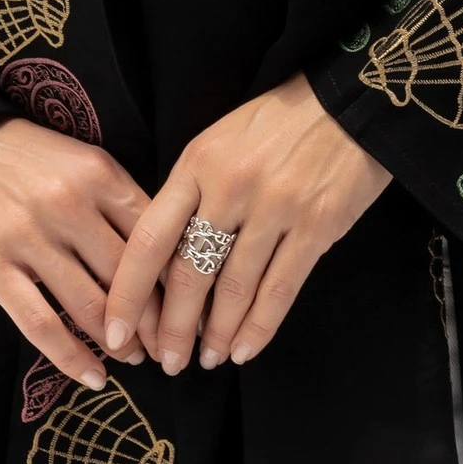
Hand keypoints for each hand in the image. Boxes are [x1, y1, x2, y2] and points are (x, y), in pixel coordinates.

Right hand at [0, 116, 164, 389]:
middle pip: (127, 276)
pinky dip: (72, 357)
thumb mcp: (77, 157)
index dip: (176, 278)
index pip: (153, 236)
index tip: (191, 305)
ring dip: (120, 342)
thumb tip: (157, 249)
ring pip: (90, 305)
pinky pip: (41, 324)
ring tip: (135, 358)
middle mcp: (70, 206)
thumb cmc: (19, 152)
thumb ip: (114, 197)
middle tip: (168, 344)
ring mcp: (30, 238)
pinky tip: (93, 377)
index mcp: (98, 173)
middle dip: (153, 319)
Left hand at [101, 71, 392, 374]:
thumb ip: (192, 190)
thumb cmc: (277, 122)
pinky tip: (244, 350)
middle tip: (166, 362)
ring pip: (234, 290)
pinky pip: (280, 290)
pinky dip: (259, 328)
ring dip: (216, 335)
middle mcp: (231, 187)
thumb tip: (166, 254)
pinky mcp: (316, 227)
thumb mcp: (220, 140)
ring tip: (207, 360)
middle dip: (172, 328)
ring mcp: (275, 209)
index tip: (114, 328)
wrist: (348, 101)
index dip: (129, 291)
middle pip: (189, 274)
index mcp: (198, 163)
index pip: (151, 238)